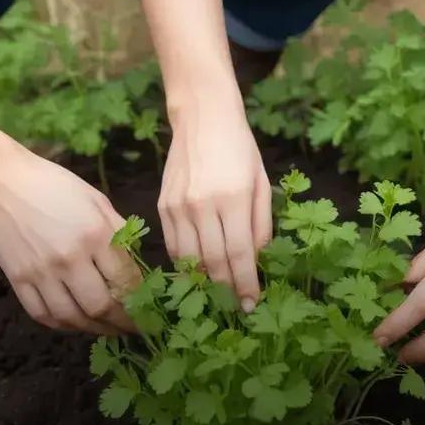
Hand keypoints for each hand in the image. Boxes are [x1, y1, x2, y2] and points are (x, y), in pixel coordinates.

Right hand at [0, 88, 139, 333]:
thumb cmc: (53, 184)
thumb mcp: (96, 200)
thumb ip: (118, 233)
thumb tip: (137, 267)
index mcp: (95, 234)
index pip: (126, 280)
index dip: (142, 302)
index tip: (150, 310)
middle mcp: (69, 257)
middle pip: (102, 307)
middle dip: (123, 323)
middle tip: (134, 328)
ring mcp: (41, 272)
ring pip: (73, 318)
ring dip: (95, 329)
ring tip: (108, 329)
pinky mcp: (18, 280)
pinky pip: (44, 315)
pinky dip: (63, 325)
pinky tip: (76, 322)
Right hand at [159, 97, 271, 311]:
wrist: (203, 117)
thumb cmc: (240, 149)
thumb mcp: (261, 184)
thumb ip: (260, 225)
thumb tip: (257, 262)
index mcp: (234, 199)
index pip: (239, 255)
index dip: (245, 285)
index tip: (250, 304)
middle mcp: (203, 205)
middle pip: (213, 262)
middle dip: (226, 290)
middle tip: (234, 306)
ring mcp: (179, 206)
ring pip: (190, 259)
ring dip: (204, 282)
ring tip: (217, 294)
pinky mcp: (163, 205)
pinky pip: (173, 245)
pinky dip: (185, 263)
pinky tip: (197, 270)